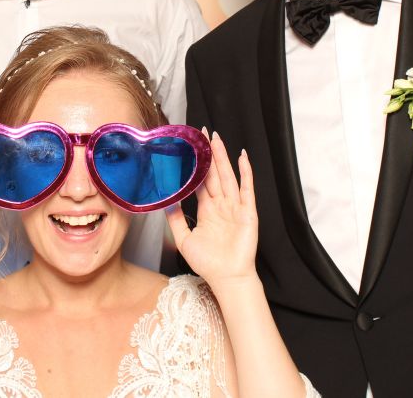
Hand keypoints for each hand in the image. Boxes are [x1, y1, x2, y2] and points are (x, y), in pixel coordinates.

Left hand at [167, 131, 257, 288]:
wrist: (226, 278)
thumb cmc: (208, 263)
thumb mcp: (184, 239)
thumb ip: (175, 219)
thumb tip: (164, 201)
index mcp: (207, 210)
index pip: (200, 182)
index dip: (195, 166)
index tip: (189, 149)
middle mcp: (221, 205)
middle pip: (214, 174)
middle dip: (208, 154)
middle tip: (202, 134)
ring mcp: (235, 207)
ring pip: (228, 176)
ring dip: (223, 157)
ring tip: (216, 139)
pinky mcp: (247, 212)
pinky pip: (247, 188)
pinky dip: (245, 172)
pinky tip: (242, 158)